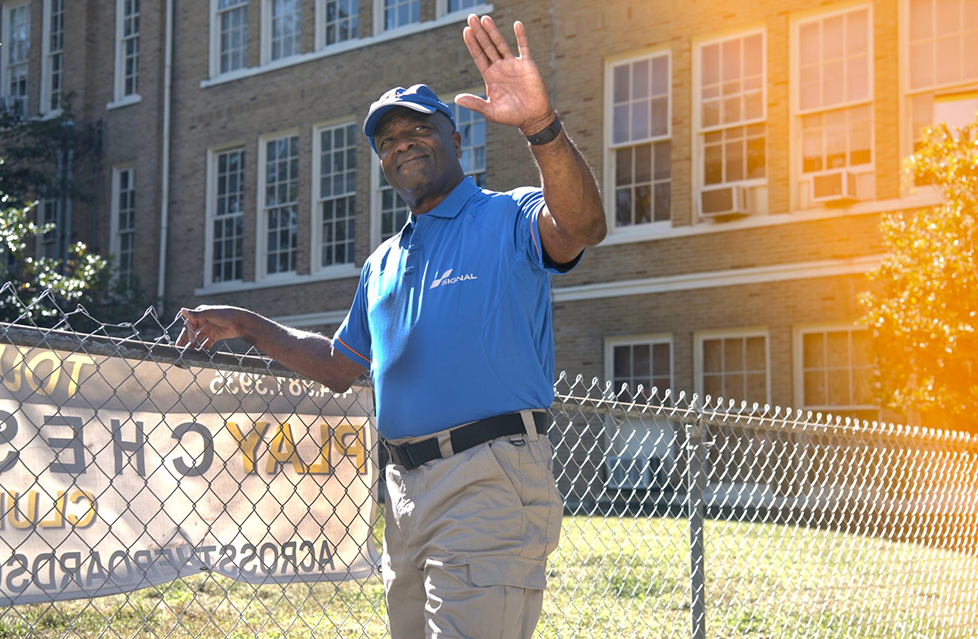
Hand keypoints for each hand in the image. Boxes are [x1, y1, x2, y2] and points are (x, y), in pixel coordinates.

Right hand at [175, 305, 243, 349]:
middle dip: (185, 341)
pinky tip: (199, 356)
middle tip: (178, 349)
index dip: (188, 332)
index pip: (190, 325)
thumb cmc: (225, 314)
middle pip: (192, 333)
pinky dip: (203, 349)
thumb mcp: (210, 314)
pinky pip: (207, 344)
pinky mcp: (215, 336)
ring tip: (187, 355)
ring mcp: (209, 329)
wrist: (240, 322)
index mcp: (200, 315)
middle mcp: (203, 322)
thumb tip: (182, 310)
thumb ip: (196, 314)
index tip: (191, 339)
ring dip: (193, 346)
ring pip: (198, 339)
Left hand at [457, 15, 554, 135]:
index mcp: (490, 76)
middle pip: (487, 46)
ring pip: (501, 44)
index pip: (478, 56)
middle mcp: (500, 67)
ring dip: (493, 31)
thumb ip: (474, 103)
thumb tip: (457, 99)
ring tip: (485, 18)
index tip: (466, 31)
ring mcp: (513, 65)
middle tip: (471, 17)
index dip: (472, 44)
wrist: (532, 118)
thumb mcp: (490, 111)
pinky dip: (521, 36)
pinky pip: (523, 47)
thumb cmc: (511, 116)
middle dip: (479, 33)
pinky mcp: (527, 65)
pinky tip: (517, 24)